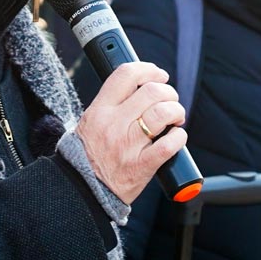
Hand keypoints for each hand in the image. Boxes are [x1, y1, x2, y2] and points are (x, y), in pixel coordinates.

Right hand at [77, 62, 187, 204]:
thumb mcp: (90, 123)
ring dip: (176, 111)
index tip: (159, 74)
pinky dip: (179, 137)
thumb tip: (141, 87)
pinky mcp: (142, 166)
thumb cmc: (88, 156)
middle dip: (169, 92)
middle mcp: (114, 124)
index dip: (148, 69)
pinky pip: (169, 145)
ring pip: (163, 113)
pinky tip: (176, 137)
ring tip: (175, 118)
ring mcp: (128, 145)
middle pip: (151, 91)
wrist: (81, 191)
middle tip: (170, 101)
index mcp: (100, 110)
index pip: (126, 75)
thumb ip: (112, 105)